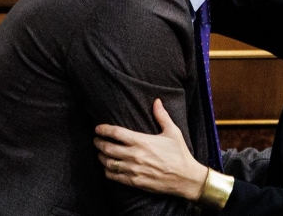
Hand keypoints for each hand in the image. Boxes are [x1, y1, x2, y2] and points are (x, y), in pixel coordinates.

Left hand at [94, 99, 208, 200]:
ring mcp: (134, 169)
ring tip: (99, 153)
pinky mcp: (135, 182)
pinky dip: (107, 172)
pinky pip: (115, 177)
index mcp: (142, 141)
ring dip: (101, 157)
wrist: (186, 178)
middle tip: (96, 140)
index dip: (104, 130)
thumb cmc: (180, 154)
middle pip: (108, 148)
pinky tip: (107, 168)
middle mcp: (135, 155)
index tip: (98, 128)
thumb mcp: (173, 132)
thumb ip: (162, 116)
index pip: (116, 133)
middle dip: (99, 143)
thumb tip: (157, 101)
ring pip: (109, 163)